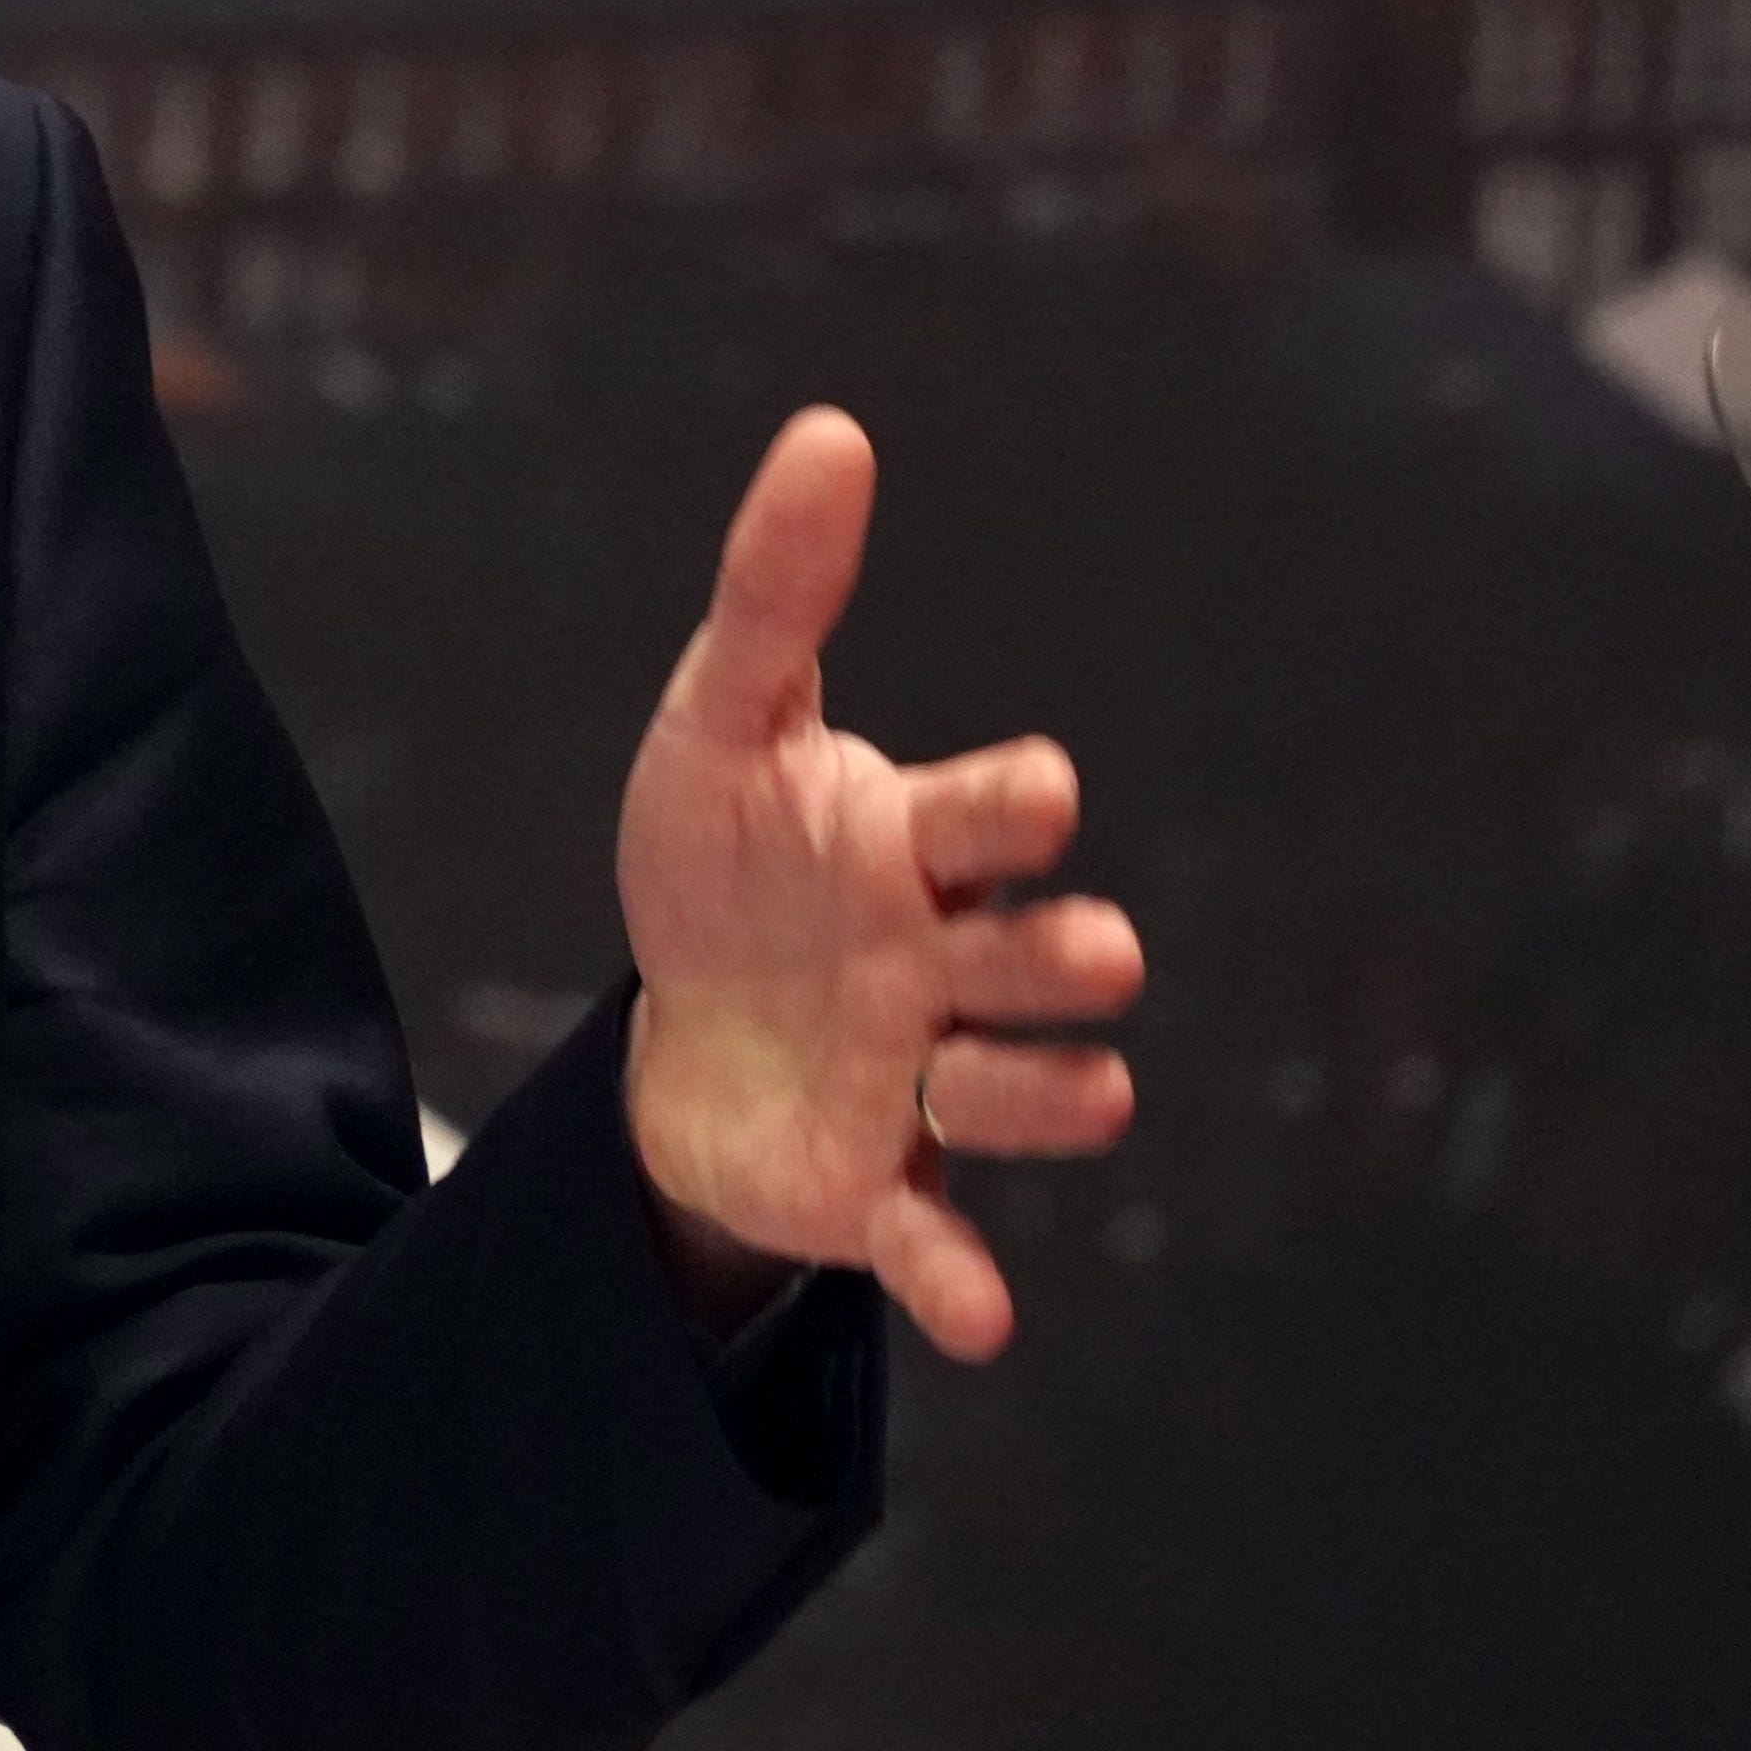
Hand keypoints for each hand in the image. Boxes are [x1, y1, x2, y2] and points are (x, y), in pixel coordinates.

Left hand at [614, 407, 1139, 1361]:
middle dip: (1066, 961)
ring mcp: (929, 1082)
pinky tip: (984, 1320)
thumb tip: (830, 429)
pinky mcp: (882, 1187)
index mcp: (916, 847)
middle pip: (1052, 964)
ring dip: (1046, 1099)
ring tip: (1023, 1085)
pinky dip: (965, 1281)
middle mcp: (949, 966)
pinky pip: (941, 1243)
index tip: (1024, 795)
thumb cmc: (724, 859)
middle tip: (1064, 953)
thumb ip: (775, 592)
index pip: (998, 819)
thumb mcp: (719, 724)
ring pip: (1036, 1098)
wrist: (684, 1020)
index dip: (1015, 810)